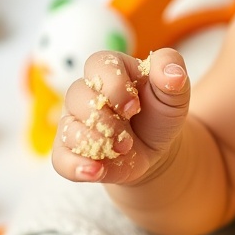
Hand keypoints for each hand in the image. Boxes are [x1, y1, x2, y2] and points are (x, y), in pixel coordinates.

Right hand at [52, 48, 189, 184]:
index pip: (98, 64)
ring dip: (96, 142)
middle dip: (106, 118)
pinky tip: (97, 171)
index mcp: (111, 69)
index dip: (115, 86)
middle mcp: (86, 92)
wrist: (156, 149)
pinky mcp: (70, 151)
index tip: (135, 106)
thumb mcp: (174, 91)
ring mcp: (74, 122)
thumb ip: (172, 72)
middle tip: (130, 131)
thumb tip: (172, 74)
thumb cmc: (160, 112)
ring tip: (124, 148)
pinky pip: (60, 159)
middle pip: (77, 95)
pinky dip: (77, 166)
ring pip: (68, 128)